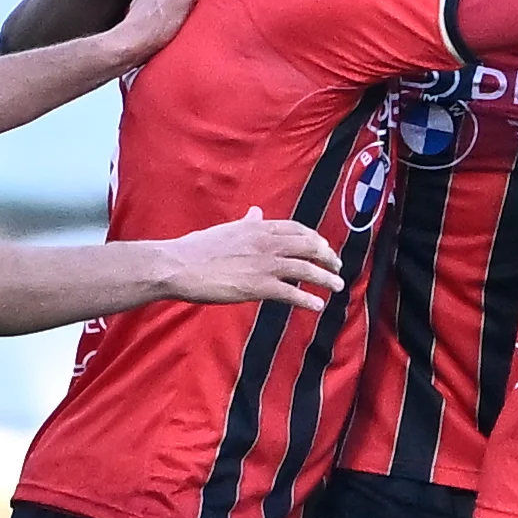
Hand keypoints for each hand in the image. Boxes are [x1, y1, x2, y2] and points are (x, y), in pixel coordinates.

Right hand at [155, 206, 341, 310]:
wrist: (179, 266)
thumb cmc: (197, 248)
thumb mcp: (227, 229)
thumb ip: (247, 223)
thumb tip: (256, 212)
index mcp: (259, 227)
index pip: (298, 230)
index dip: (315, 239)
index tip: (324, 246)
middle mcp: (267, 243)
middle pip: (310, 247)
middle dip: (328, 257)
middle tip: (338, 266)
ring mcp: (265, 265)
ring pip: (307, 269)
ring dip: (326, 278)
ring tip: (338, 285)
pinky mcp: (259, 287)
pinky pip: (292, 293)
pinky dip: (308, 299)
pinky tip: (318, 305)